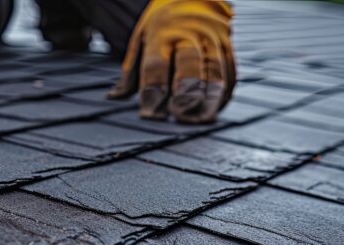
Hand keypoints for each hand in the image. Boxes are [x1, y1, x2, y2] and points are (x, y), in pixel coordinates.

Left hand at [108, 0, 235, 123]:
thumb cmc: (161, 25)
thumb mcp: (139, 39)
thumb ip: (129, 72)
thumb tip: (112, 97)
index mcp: (161, 34)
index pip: (156, 64)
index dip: (153, 90)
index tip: (150, 113)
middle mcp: (189, 34)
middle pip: (190, 65)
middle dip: (186, 91)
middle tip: (179, 114)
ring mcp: (213, 39)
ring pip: (216, 71)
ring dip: (210, 99)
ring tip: (200, 120)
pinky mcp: (229, 47)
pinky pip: (230, 73)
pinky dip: (223, 95)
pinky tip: (213, 111)